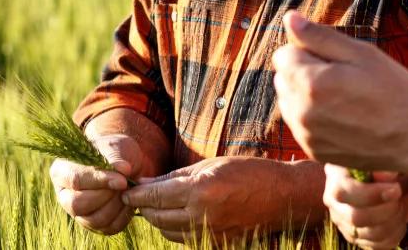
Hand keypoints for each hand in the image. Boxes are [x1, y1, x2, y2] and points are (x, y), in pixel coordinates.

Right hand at [49, 133, 144, 234]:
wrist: (126, 164)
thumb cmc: (115, 151)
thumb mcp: (115, 146)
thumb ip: (115, 157)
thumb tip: (122, 170)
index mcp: (61, 171)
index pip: (75, 180)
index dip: (100, 181)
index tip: (122, 179)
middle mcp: (65, 195)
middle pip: (78, 204)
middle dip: (106, 196)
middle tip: (125, 184)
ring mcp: (78, 213)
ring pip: (93, 219)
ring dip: (116, 206)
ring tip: (128, 190)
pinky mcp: (94, 224)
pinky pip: (108, 228)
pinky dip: (123, 216)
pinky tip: (129, 201)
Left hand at [122, 155, 322, 243]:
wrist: (282, 196)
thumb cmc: (248, 172)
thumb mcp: (210, 165)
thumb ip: (176, 177)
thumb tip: (145, 184)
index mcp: (200, 191)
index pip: (155, 196)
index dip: (136, 194)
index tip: (126, 190)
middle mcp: (202, 215)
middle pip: (157, 217)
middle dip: (144, 206)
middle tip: (138, 196)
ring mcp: (209, 234)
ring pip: (167, 231)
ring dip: (159, 219)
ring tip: (158, 205)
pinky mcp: (215, 245)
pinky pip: (184, 239)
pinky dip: (175, 228)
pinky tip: (178, 215)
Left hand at [272, 11, 407, 171]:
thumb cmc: (393, 90)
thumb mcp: (360, 53)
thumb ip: (319, 36)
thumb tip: (289, 19)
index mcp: (310, 83)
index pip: (283, 54)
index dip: (309, 50)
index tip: (336, 59)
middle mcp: (301, 112)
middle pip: (282, 78)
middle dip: (304, 72)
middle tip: (342, 77)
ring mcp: (306, 135)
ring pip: (289, 102)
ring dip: (306, 95)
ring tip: (343, 97)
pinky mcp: (314, 151)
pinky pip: (301, 125)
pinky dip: (314, 117)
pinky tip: (343, 116)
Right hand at [324, 165, 407, 248]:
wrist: (381, 173)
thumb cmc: (380, 160)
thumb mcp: (380, 154)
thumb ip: (384, 162)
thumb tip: (390, 176)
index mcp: (335, 177)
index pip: (344, 191)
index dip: (372, 194)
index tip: (396, 189)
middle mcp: (334, 202)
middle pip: (356, 217)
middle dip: (387, 210)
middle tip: (403, 196)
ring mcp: (343, 222)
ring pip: (369, 234)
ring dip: (395, 221)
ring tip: (405, 205)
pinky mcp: (356, 237)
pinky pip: (376, 245)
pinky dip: (396, 234)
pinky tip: (402, 218)